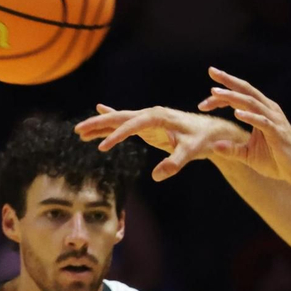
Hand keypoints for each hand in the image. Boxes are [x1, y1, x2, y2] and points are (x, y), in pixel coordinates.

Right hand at [74, 104, 247, 181]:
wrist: (212, 132)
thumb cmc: (203, 140)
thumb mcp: (192, 151)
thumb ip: (175, 162)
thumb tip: (156, 176)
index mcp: (159, 117)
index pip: (132, 125)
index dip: (117, 136)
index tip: (102, 148)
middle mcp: (151, 114)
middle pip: (119, 118)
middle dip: (98, 124)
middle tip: (78, 130)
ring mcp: (148, 119)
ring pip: (119, 120)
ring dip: (100, 125)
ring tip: (80, 132)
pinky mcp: (149, 126)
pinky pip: (126, 124)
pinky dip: (112, 123)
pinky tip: (100, 114)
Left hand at [197, 67, 290, 184]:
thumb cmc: (276, 160)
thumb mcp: (248, 155)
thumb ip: (231, 149)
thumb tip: (213, 146)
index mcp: (261, 112)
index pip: (239, 97)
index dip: (222, 96)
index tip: (204, 101)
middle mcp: (268, 110)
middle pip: (246, 90)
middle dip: (228, 81)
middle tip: (212, 71)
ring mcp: (274, 120)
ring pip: (251, 102)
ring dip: (233, 97)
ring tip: (216, 93)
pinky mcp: (277, 132)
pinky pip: (262, 122)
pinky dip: (250, 116)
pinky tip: (237, 114)